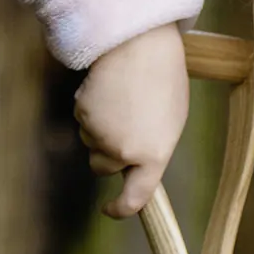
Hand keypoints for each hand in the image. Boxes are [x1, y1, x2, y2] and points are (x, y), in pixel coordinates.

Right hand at [76, 24, 189, 217]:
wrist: (141, 43)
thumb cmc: (163, 79)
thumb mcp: (170, 122)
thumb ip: (152, 149)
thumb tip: (133, 165)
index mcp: (155, 156)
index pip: (136, 198)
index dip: (121, 209)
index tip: (110, 210)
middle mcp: (125, 151)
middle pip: (103, 167)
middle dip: (106, 153)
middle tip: (122, 123)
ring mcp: (101, 134)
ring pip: (91, 141)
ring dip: (100, 127)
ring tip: (121, 98)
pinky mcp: (82, 114)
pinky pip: (82, 119)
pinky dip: (91, 108)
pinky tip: (107, 88)